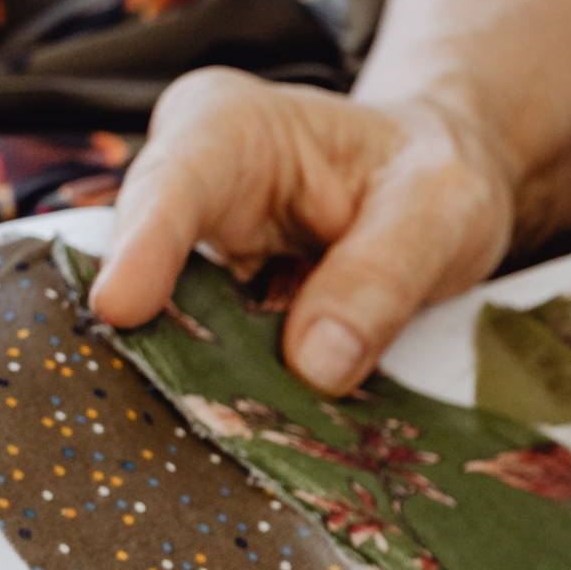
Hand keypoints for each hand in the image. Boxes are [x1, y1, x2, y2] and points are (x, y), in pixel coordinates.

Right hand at [89, 0, 570, 390]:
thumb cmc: (443, 179)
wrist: (448, 184)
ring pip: (155, 310)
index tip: (122, 302)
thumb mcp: (440, 214)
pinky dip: (195, 389)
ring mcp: (188, 249)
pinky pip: (186, 347)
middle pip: (137, 250)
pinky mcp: (203, 304)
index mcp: (233, 133)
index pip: (172, 177)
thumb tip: (316, 363)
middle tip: (131, 391)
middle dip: (133, 321)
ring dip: (165, 373)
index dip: (142, 239)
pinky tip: (208, 436)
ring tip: (168, 431)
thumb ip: (379, 281)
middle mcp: (190, 183)